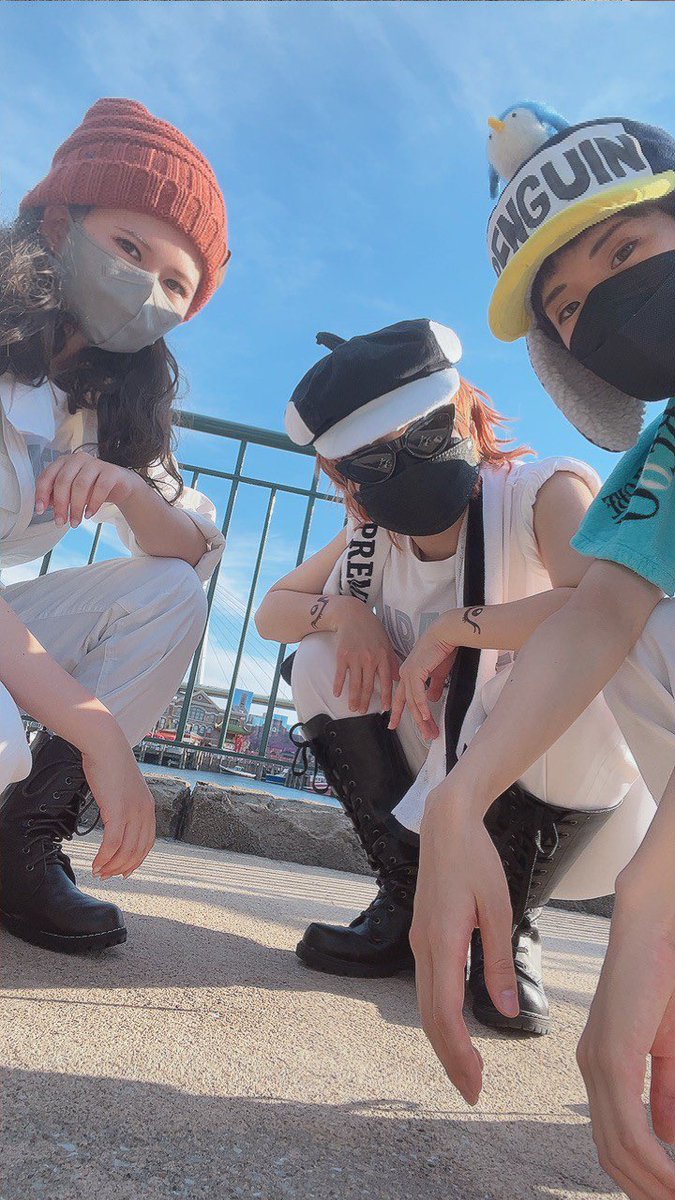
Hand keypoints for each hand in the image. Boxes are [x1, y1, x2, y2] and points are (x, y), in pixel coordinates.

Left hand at [35, 450, 137, 527]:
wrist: (120, 485)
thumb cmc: (92, 487)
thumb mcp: (71, 492)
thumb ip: (57, 495)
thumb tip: (44, 506)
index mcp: (64, 462)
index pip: (48, 476)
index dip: (42, 494)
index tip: (41, 510)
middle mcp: (78, 459)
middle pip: (63, 481)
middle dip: (60, 504)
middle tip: (60, 521)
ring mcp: (95, 463)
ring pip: (80, 485)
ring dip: (76, 507)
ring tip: (75, 522)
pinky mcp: (111, 471)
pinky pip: (100, 487)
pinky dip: (93, 503)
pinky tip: (89, 514)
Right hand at [82, 732, 156, 879]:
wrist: (106, 746)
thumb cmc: (111, 763)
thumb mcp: (125, 788)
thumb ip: (125, 804)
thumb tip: (116, 818)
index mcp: (148, 807)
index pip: (147, 843)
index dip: (137, 860)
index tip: (125, 870)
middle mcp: (144, 811)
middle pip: (137, 851)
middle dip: (122, 868)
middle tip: (108, 875)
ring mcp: (132, 812)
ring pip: (125, 851)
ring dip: (111, 866)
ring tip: (99, 872)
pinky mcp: (117, 811)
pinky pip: (112, 843)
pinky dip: (104, 857)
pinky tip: (96, 863)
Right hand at [332, 601, 400, 713]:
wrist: (353, 615)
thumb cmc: (372, 629)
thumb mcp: (386, 643)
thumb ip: (392, 661)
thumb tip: (398, 679)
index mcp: (383, 657)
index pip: (387, 681)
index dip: (386, 697)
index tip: (386, 708)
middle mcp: (370, 659)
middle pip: (368, 686)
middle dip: (366, 701)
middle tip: (363, 712)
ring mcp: (355, 658)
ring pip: (355, 683)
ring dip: (353, 698)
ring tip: (353, 708)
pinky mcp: (342, 655)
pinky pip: (340, 674)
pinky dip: (338, 685)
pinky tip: (337, 694)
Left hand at [389, 618, 457, 738]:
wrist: (445, 634)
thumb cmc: (442, 650)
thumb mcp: (437, 673)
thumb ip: (434, 687)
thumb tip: (432, 699)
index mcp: (408, 674)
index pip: (402, 697)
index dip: (398, 713)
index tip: (393, 725)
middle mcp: (405, 674)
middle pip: (410, 704)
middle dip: (418, 723)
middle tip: (426, 736)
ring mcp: (409, 673)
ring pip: (414, 702)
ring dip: (423, 720)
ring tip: (431, 732)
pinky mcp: (416, 672)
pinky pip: (418, 695)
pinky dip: (423, 707)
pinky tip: (427, 717)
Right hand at [410, 783, 517, 1102]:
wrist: (446, 824)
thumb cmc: (476, 861)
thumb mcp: (499, 909)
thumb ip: (500, 961)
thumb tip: (507, 1011)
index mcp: (442, 942)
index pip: (446, 1013)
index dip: (459, 1052)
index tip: (476, 1081)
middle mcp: (423, 947)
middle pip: (430, 1017)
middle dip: (450, 1058)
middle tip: (472, 1092)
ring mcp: (419, 942)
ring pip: (425, 1005)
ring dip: (444, 1041)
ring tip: (467, 1069)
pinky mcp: (423, 936)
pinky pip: (428, 986)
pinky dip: (440, 1017)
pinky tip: (457, 1029)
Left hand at [577, 883, 674, 1199]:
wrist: (654, 929)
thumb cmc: (662, 978)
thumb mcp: (668, 1046)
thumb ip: (666, 1088)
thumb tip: (669, 1134)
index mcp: (602, 1063)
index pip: (612, 1137)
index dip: (640, 1176)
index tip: (666, 1195)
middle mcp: (592, 1065)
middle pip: (611, 1151)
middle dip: (644, 1189)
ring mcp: (598, 1060)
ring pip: (618, 1145)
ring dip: (652, 1182)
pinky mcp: (613, 1053)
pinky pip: (628, 1123)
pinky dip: (653, 1159)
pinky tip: (672, 1179)